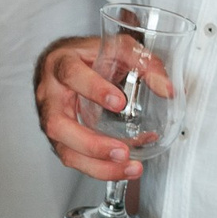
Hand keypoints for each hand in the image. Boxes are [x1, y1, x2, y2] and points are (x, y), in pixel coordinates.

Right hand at [35, 35, 166, 183]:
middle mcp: (50, 94)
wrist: (66, 63)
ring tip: (129, 167)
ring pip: (64, 150)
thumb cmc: (88, 56)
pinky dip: (100, 168)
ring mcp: (51, 119)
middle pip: (58, 124)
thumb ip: (144, 63)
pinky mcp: (60, 138)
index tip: (119, 103)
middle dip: (91, 144)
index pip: (70, 75)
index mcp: (61, 64)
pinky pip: (75, 159)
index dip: (93, 89)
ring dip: (97, 165)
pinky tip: (123, 168)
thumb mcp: (116, 48)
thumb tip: (166, 89)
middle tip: (121, 150)